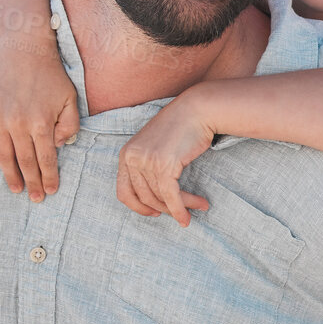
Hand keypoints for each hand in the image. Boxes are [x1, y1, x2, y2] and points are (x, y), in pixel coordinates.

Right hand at [0, 45, 79, 200]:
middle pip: (25, 162)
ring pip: (4, 156)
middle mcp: (18, 125)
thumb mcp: (70, 99)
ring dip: (10, 176)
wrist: (22, 50)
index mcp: (41, 123)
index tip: (51, 191)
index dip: (49, 177)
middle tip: (35, 198)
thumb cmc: (51, 75)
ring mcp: (0, 120)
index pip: (46, 159)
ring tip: (16, 189)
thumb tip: (59, 147)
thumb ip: (69, 126)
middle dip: (32, 182)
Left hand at [117, 94, 214, 225]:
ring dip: (180, 207)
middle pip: (144, 198)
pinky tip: (192, 212)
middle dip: (165, 209)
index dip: (138, 208)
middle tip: (181, 212)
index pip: (124, 192)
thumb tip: (154, 196)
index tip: (154, 212)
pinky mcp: (164, 165)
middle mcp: (132, 158)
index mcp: (126, 154)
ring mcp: (147, 161)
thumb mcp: (154, 146)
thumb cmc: (180, 127)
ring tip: (199, 207)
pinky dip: (181, 208)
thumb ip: (148, 166)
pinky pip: (171, 196)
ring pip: (160, 198)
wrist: (196, 110)